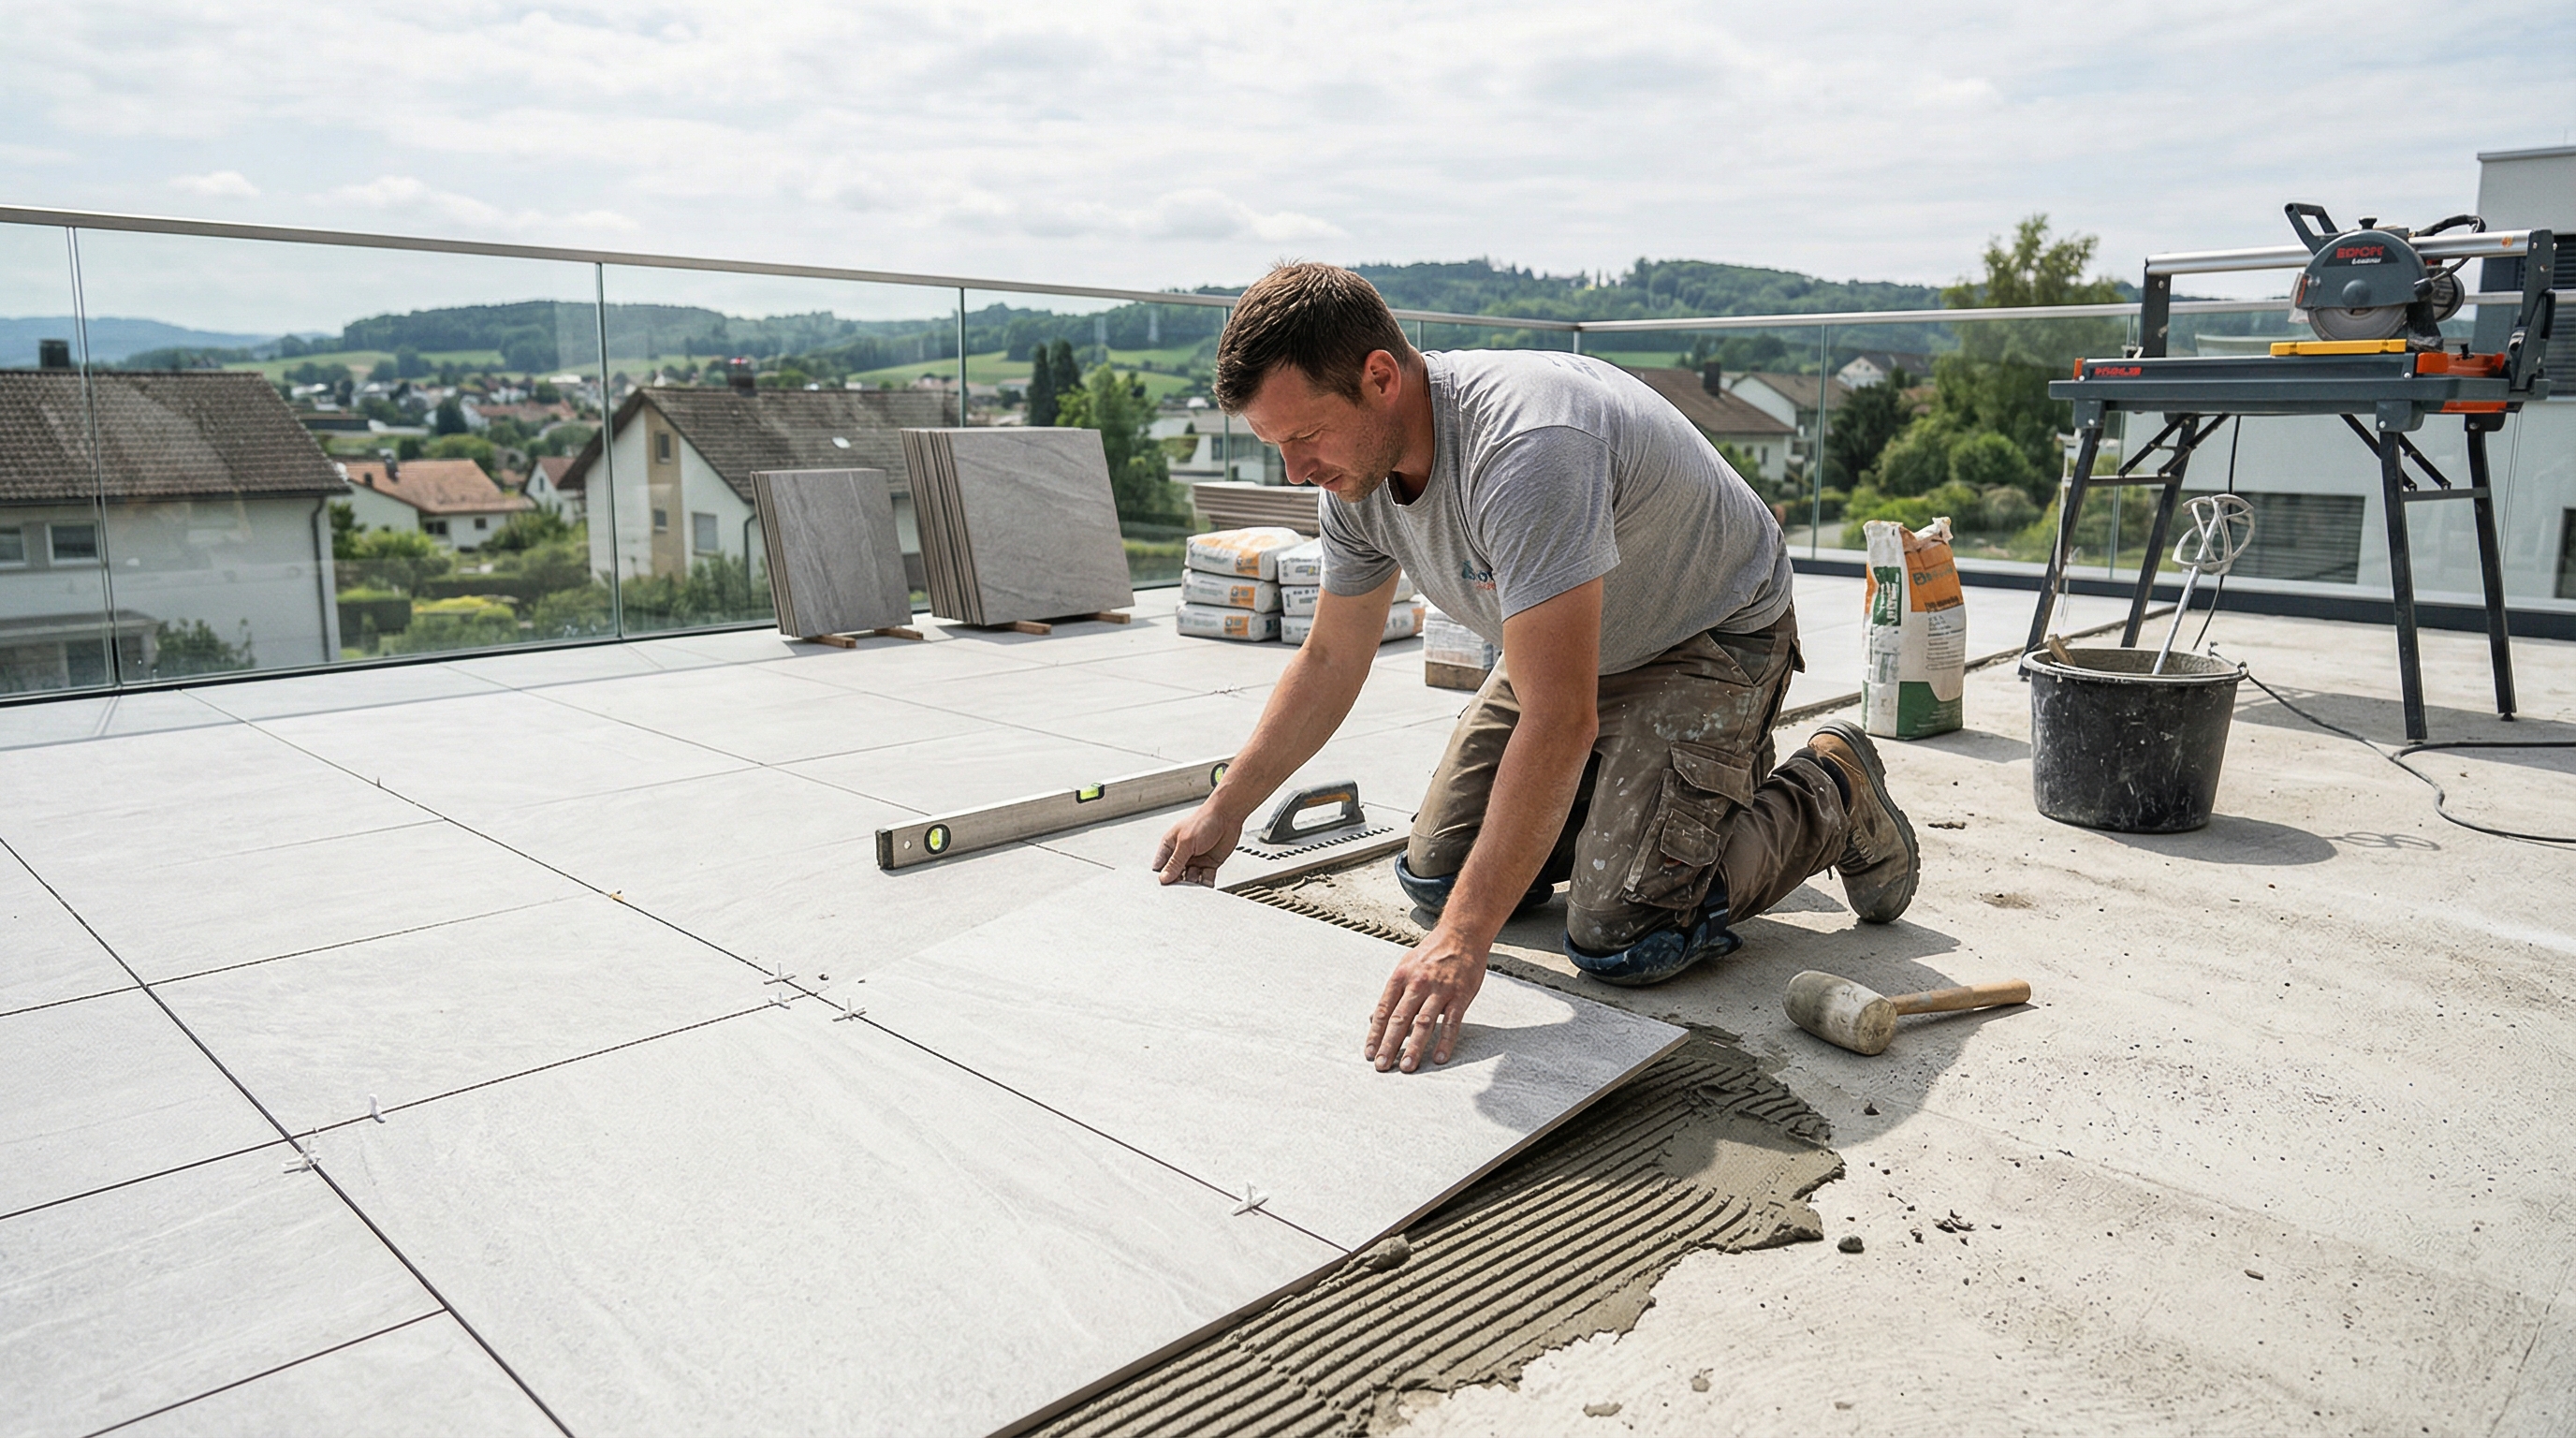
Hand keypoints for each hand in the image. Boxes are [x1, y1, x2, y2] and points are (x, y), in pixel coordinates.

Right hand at [1153, 799, 1242, 886]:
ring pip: (1191, 879)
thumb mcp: (1186, 842)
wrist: (1228, 815)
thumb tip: (1164, 878)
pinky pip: (1206, 878)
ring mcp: (1196, 860)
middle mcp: (1182, 854)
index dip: (1162, 877)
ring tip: (1195, 882)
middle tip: (1181, 888)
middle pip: (1176, 875)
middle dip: (1178, 882)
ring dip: (1193, 883)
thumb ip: (1175, 862)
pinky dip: (1206, 882)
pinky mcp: (1210, 864)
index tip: (1164, 886)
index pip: (1161, 866)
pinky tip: (1206, 884)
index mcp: (1171, 845)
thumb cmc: (1205, 820)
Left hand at [1365, 924, 1487, 1071]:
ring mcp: (1440, 990)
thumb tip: (1374, 1019)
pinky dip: (1445, 1041)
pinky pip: (1452, 1022)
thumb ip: (1392, 994)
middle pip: (1400, 1019)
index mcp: (1401, 977)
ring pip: (1424, 1023)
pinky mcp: (1460, 995)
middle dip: (1389, 1045)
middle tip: (1382, 1066)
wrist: (1462, 933)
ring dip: (1414, 1047)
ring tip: (1407, 1066)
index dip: (1375, 1034)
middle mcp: (1418, 984)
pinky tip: (1439, 1057)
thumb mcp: (1405, 966)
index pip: (1384, 1011)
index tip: (1369, 1053)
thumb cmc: (1433, 952)